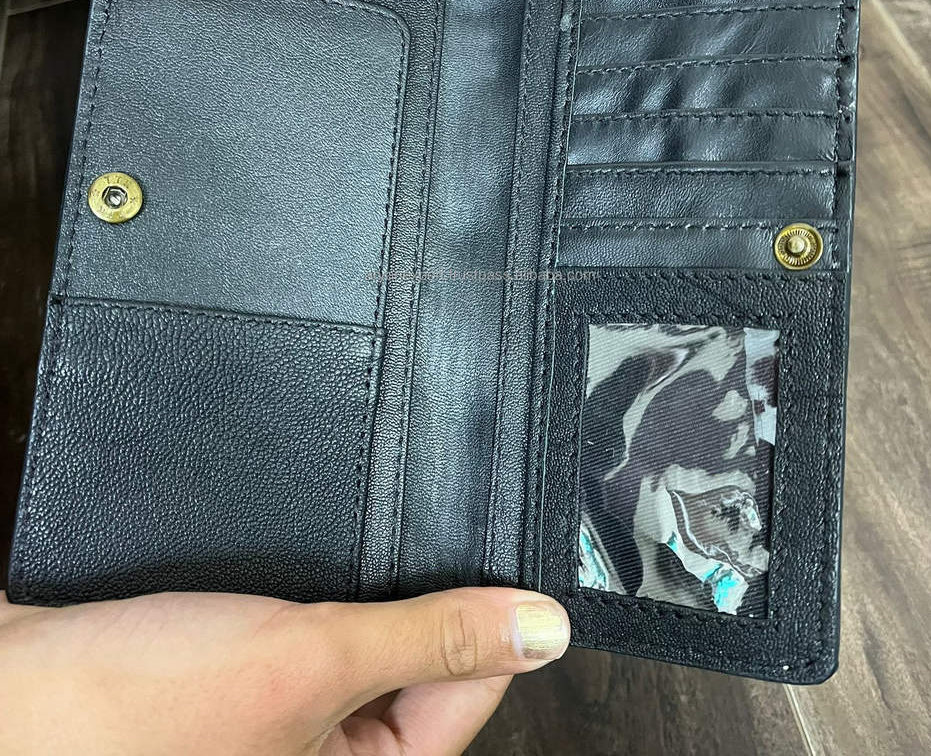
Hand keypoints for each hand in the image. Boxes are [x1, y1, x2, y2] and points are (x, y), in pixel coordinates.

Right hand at [0, 586, 568, 753]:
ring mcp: (283, 720)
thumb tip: (544, 628)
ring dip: (360, 590)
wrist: (9, 688)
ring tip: (344, 550)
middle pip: (415, 666)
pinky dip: (315, 590)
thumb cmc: (132, 710)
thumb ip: (429, 641)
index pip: (465, 694)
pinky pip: (310, 628)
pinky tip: (305, 559)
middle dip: (410, 602)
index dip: (480, 623)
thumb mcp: (308, 663)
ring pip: (360, 637)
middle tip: (400, 543)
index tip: (485, 560)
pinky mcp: (244, 679)